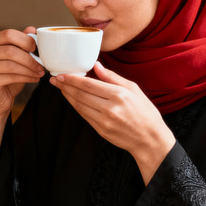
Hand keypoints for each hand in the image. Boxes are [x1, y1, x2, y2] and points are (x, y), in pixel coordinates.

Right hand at [0, 27, 43, 166]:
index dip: (25, 40)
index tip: (37, 48)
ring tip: (40, 72)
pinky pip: (10, 77)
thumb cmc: (7, 77)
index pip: (8, 34)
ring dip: (29, 69)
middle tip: (42, 64)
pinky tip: (34, 79)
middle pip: (10, 50)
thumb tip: (32, 29)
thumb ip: (22, 44)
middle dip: (29, 57)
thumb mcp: (16, 59)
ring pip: (11, 64)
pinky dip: (26, 77)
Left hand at [51, 62, 175, 183]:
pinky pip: (84, 116)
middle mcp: (110, 108)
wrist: (150, 140)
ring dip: (68, 96)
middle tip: (55, 79)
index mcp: (119, 95)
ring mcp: (104, 121)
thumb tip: (96, 65)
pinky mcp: (101, 130)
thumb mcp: (134, 89)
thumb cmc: (145, 113)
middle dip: (66, 86)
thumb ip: (112, 77)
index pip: (89, 85)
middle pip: (81, 95)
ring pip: (80, 106)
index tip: (62, 74)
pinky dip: (76, 106)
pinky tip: (71, 100)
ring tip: (60, 88)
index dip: (72, 79)